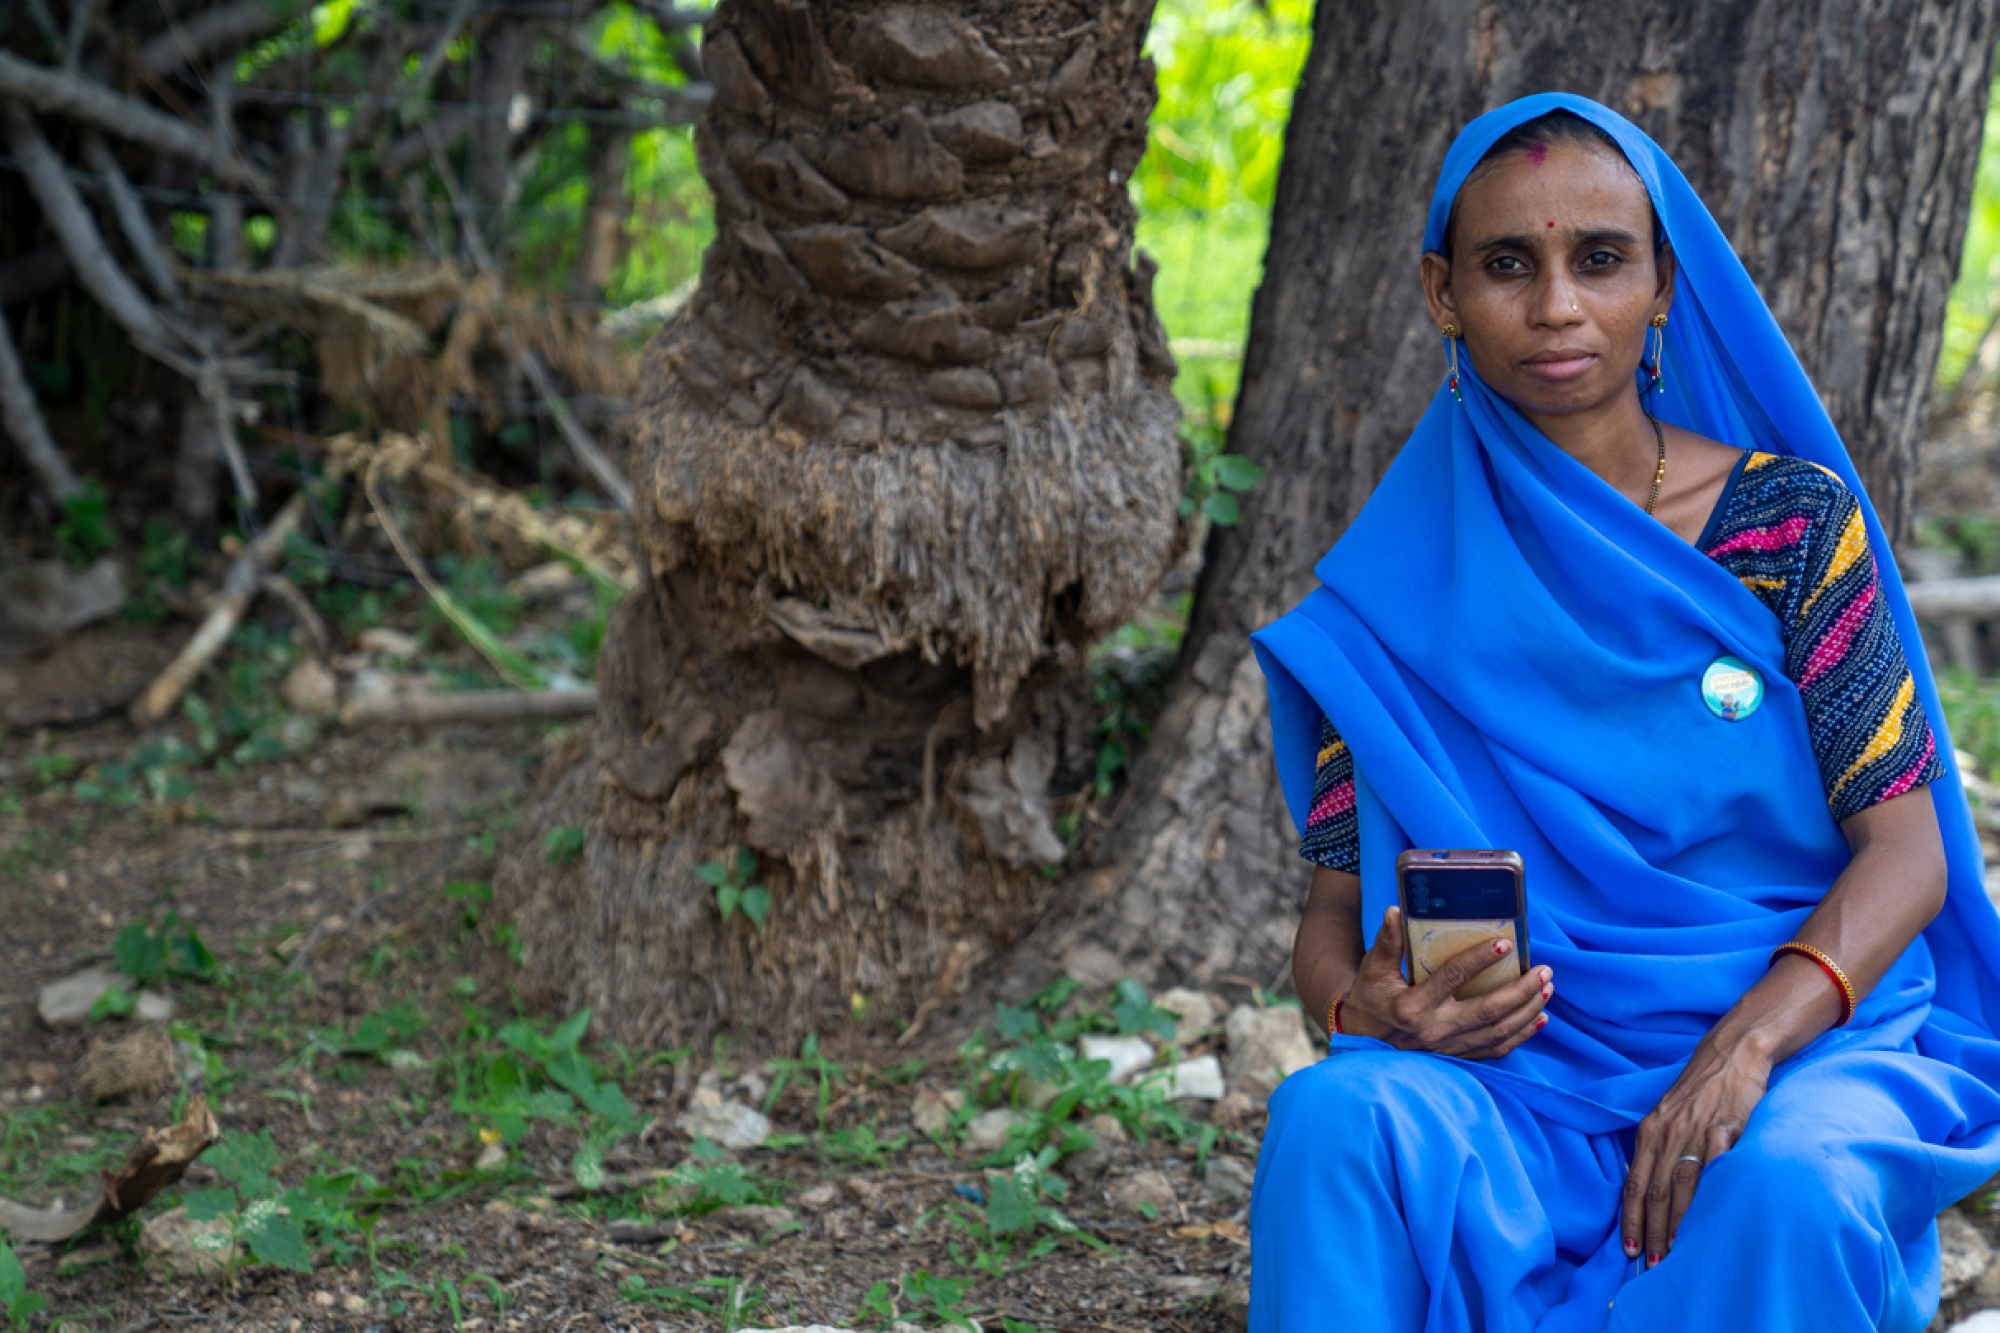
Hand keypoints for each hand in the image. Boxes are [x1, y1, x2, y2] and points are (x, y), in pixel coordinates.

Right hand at [1340, 906, 1552, 1059]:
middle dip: (1522, 991)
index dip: (1480, 960)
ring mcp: (1449, 1047)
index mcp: (1414, 1005)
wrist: (1362, 1040)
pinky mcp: (1457, 1056)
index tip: (1505, 944)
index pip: (1453, 978)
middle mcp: (1435, 1030)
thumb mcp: (1373, 969)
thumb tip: (1396, 911)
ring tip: (1547, 989)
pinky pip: (1497, 1050)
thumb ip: (1388, 941)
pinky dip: (1522, 1036)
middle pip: (1489, 1011)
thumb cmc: (1370, 1000)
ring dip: (1528, 1011)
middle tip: (1544, 971)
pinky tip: (1539, 1019)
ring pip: (1499, 1033)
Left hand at [1620, 1035, 1770, 1267]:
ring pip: (1682, 1186)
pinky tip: (1710, 1218)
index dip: (1631, 1219)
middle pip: (1655, 1192)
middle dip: (1652, 1232)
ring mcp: (1697, 1131)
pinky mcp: (1727, 1129)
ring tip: (1677, 1253)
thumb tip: (1648, 1191)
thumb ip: (1657, 1148)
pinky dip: (1710, 1194)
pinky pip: (1715, 1166)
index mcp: (1649, 1131)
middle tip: (1652, 1264)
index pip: (1634, 1184)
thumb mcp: (1667, 1115)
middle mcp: (1667, 1133)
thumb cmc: (1698, 1091)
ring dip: (1677, 1223)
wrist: (1731, 1055)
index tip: (1629, 1248)